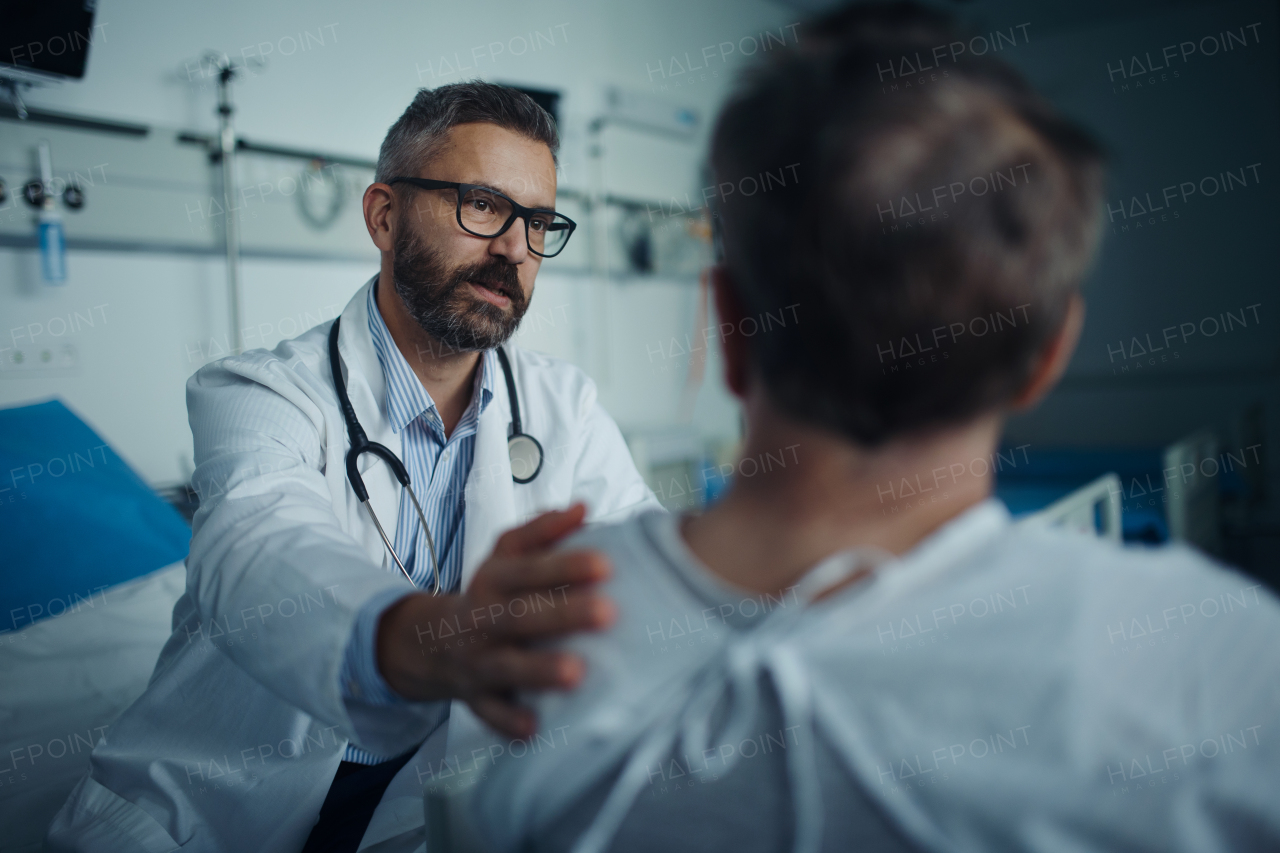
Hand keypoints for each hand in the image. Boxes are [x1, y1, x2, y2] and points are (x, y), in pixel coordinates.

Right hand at [375, 503, 613, 737]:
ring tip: (577, 673)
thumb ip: (543, 530)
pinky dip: (509, 722)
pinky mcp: (475, 697)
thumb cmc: (489, 593)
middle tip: (607, 613)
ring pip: (505, 666)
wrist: (430, 641)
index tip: (606, 564)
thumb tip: (583, 507)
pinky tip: (536, 728)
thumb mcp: (506, 554)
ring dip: (539, 670)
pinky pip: (488, 713)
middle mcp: (483, 618)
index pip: (528, 568)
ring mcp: (477, 660)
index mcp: (494, 580)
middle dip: (562, 615)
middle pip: (520, 615)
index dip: (565, 565)